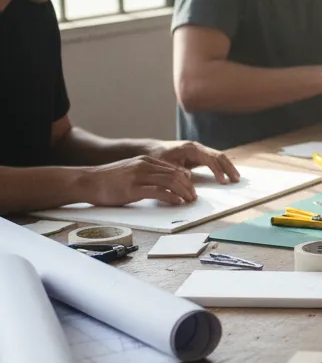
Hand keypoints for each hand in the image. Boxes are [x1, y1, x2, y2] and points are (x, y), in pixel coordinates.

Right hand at [82, 156, 198, 205]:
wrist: (87, 181)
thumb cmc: (108, 179)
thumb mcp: (131, 171)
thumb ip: (147, 174)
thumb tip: (164, 184)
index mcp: (145, 160)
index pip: (173, 168)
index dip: (186, 179)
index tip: (191, 188)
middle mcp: (144, 165)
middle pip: (175, 174)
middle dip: (188, 186)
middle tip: (194, 196)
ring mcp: (138, 176)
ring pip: (170, 181)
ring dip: (183, 192)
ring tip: (189, 200)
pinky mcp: (133, 189)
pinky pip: (158, 192)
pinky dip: (171, 197)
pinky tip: (178, 202)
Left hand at [145, 140, 239, 183]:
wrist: (153, 149)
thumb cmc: (158, 157)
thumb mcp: (165, 165)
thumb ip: (176, 170)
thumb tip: (189, 176)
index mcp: (191, 149)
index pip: (210, 159)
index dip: (218, 170)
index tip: (223, 182)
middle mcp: (198, 148)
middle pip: (219, 156)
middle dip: (229, 167)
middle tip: (237, 180)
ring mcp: (200, 151)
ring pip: (219, 157)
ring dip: (228, 167)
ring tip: (236, 178)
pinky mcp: (199, 155)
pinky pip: (215, 160)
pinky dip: (222, 167)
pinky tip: (228, 174)